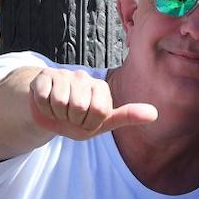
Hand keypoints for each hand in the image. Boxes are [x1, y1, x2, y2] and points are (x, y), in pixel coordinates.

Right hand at [27, 69, 157, 140]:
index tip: (86, 122)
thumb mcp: (102, 123)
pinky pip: (44, 97)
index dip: (89, 124)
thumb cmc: (77, 120)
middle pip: (78, 107)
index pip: (99, 112)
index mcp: (101, 88)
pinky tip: (47, 104)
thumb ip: (127, 117)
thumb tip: (154, 114)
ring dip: (57, 114)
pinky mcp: (45, 76)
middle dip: (71, 120)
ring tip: (59, 110)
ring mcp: (64, 74)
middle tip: (70, 116)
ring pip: (60, 102)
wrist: (48, 114)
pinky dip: (44, 108)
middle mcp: (85, 77)